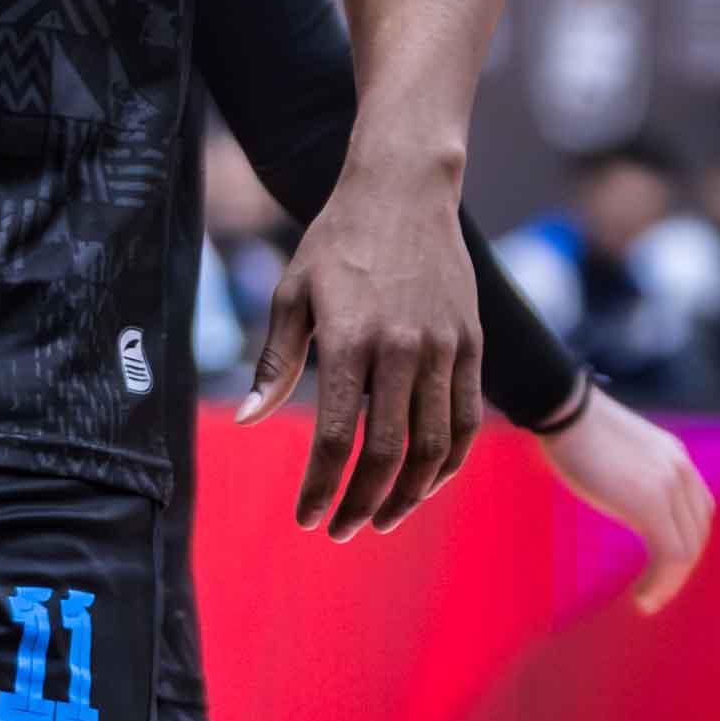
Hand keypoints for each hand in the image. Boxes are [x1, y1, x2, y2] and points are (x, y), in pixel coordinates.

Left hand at [239, 156, 480, 534]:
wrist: (404, 190)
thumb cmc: (336, 242)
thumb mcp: (292, 294)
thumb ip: (275, 363)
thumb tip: (247, 421)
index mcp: (351, 340)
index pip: (338, 437)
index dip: (321, 487)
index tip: (306, 518)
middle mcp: (404, 349)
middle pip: (388, 452)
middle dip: (363, 503)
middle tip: (341, 530)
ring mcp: (446, 347)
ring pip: (436, 444)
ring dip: (409, 493)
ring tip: (382, 517)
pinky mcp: (472, 343)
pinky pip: (468, 418)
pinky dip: (450, 460)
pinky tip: (426, 481)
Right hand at [542, 389, 714, 609]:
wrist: (562, 409)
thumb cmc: (569, 427)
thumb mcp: (612, 451)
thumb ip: (625, 472)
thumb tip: (609, 490)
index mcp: (674, 457)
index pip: (696, 509)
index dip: (683, 542)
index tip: (659, 565)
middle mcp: (681, 470)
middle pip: (697, 531)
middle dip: (679, 568)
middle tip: (654, 591)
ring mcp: (670, 486)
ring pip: (687, 548)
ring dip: (670, 582)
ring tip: (647, 601)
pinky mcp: (651, 504)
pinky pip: (670, 555)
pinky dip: (661, 582)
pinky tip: (643, 597)